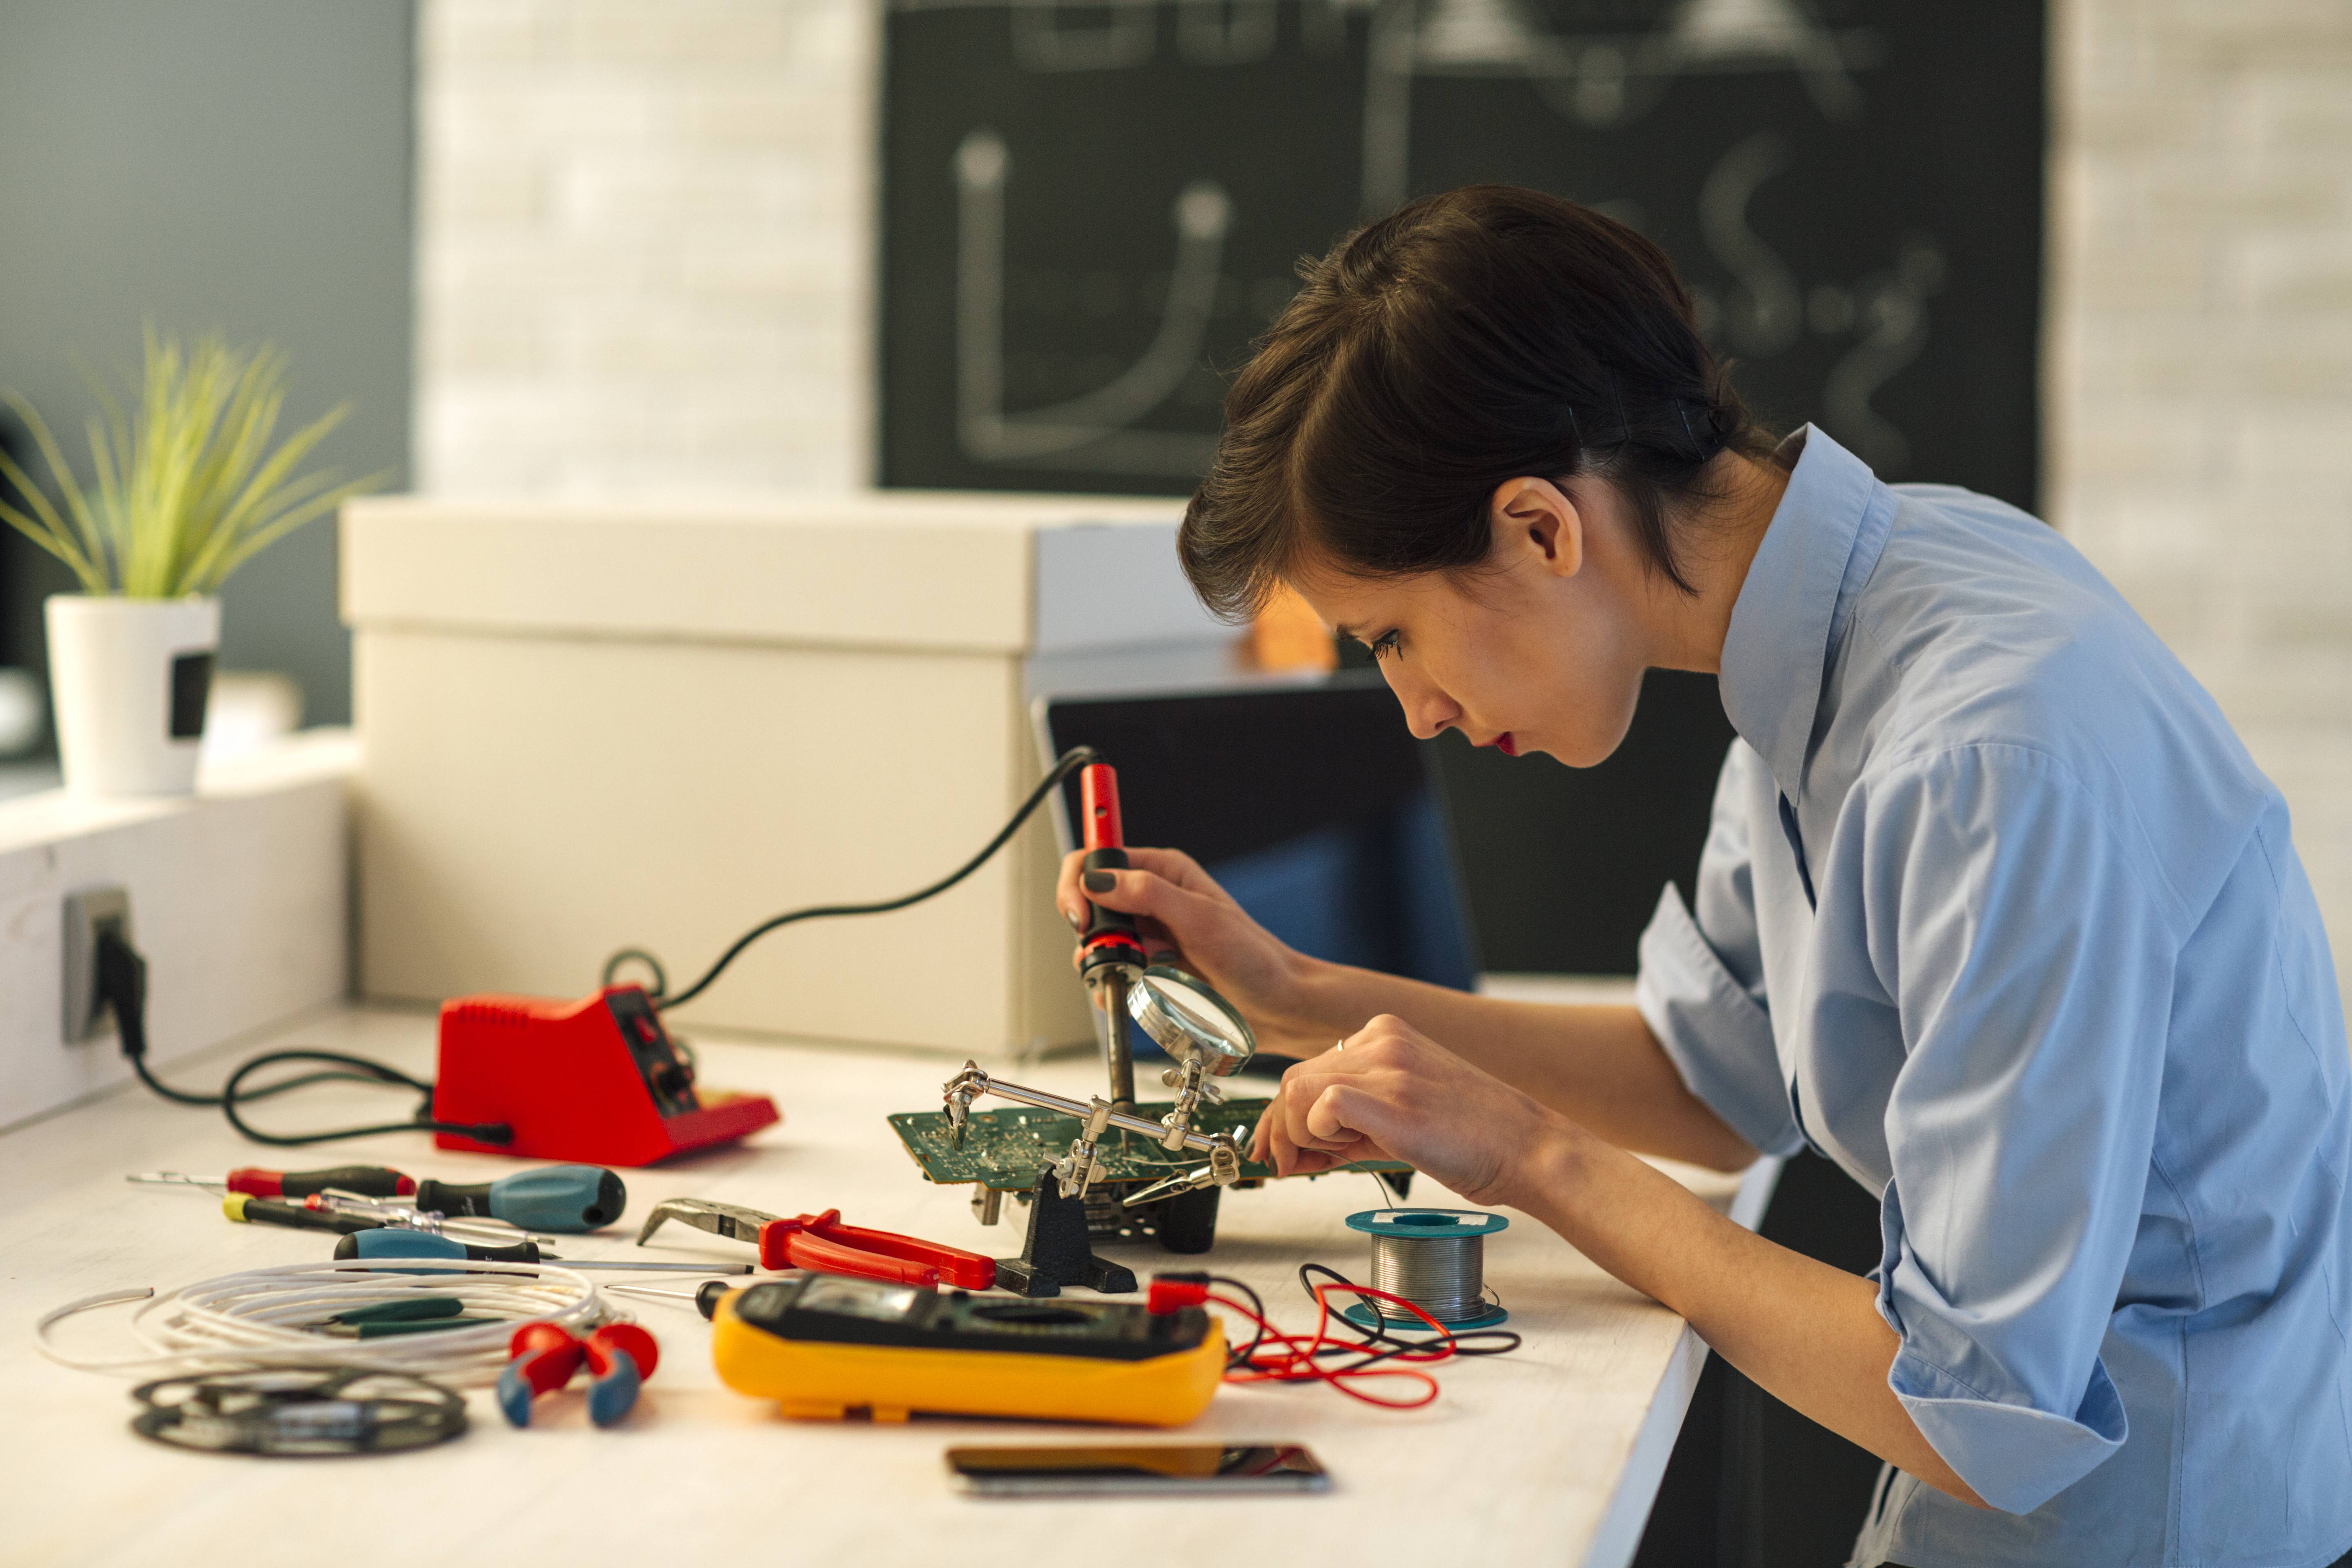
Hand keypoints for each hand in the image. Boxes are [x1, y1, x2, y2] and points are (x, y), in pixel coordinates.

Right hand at [1056, 846, 1326, 1051]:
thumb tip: (1098, 880)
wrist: (1276, 1005)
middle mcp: (1152, 898)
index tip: (1080, 914)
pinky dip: (1110, 983)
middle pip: (1089, 900)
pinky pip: (1110, 970)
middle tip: (1108, 953)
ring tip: (1132, 975)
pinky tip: (1130, 991)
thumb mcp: (1201, 919)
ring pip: (1096, 939)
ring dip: (1101, 960)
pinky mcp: (1148, 965)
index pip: (1099, 858)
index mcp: (1164, 871)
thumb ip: (1149, 894)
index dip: (1079, 881)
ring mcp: (1148, 933)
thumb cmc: (1253, 957)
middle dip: (1089, 929)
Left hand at [1248, 1014, 1578, 1210]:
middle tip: (1292, 1168)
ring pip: (1296, 1089)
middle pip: (1293, 1079)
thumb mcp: (1400, 1118)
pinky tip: (1344, 1154)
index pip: (1306, 1069)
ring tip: (1333, 1160)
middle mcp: (1382, 1039)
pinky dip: (1318, 1136)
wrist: (1527, 1150)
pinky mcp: (1395, 1097)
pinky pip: (1323, 1104)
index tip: (1281, 1151)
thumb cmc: (1473, 1140)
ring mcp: (1390, 1064)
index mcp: (1385, 1035)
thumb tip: (1293, 1149)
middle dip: (1283, 1131)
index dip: (1284, 1117)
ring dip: (1302, 1136)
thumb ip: (1347, 1124)